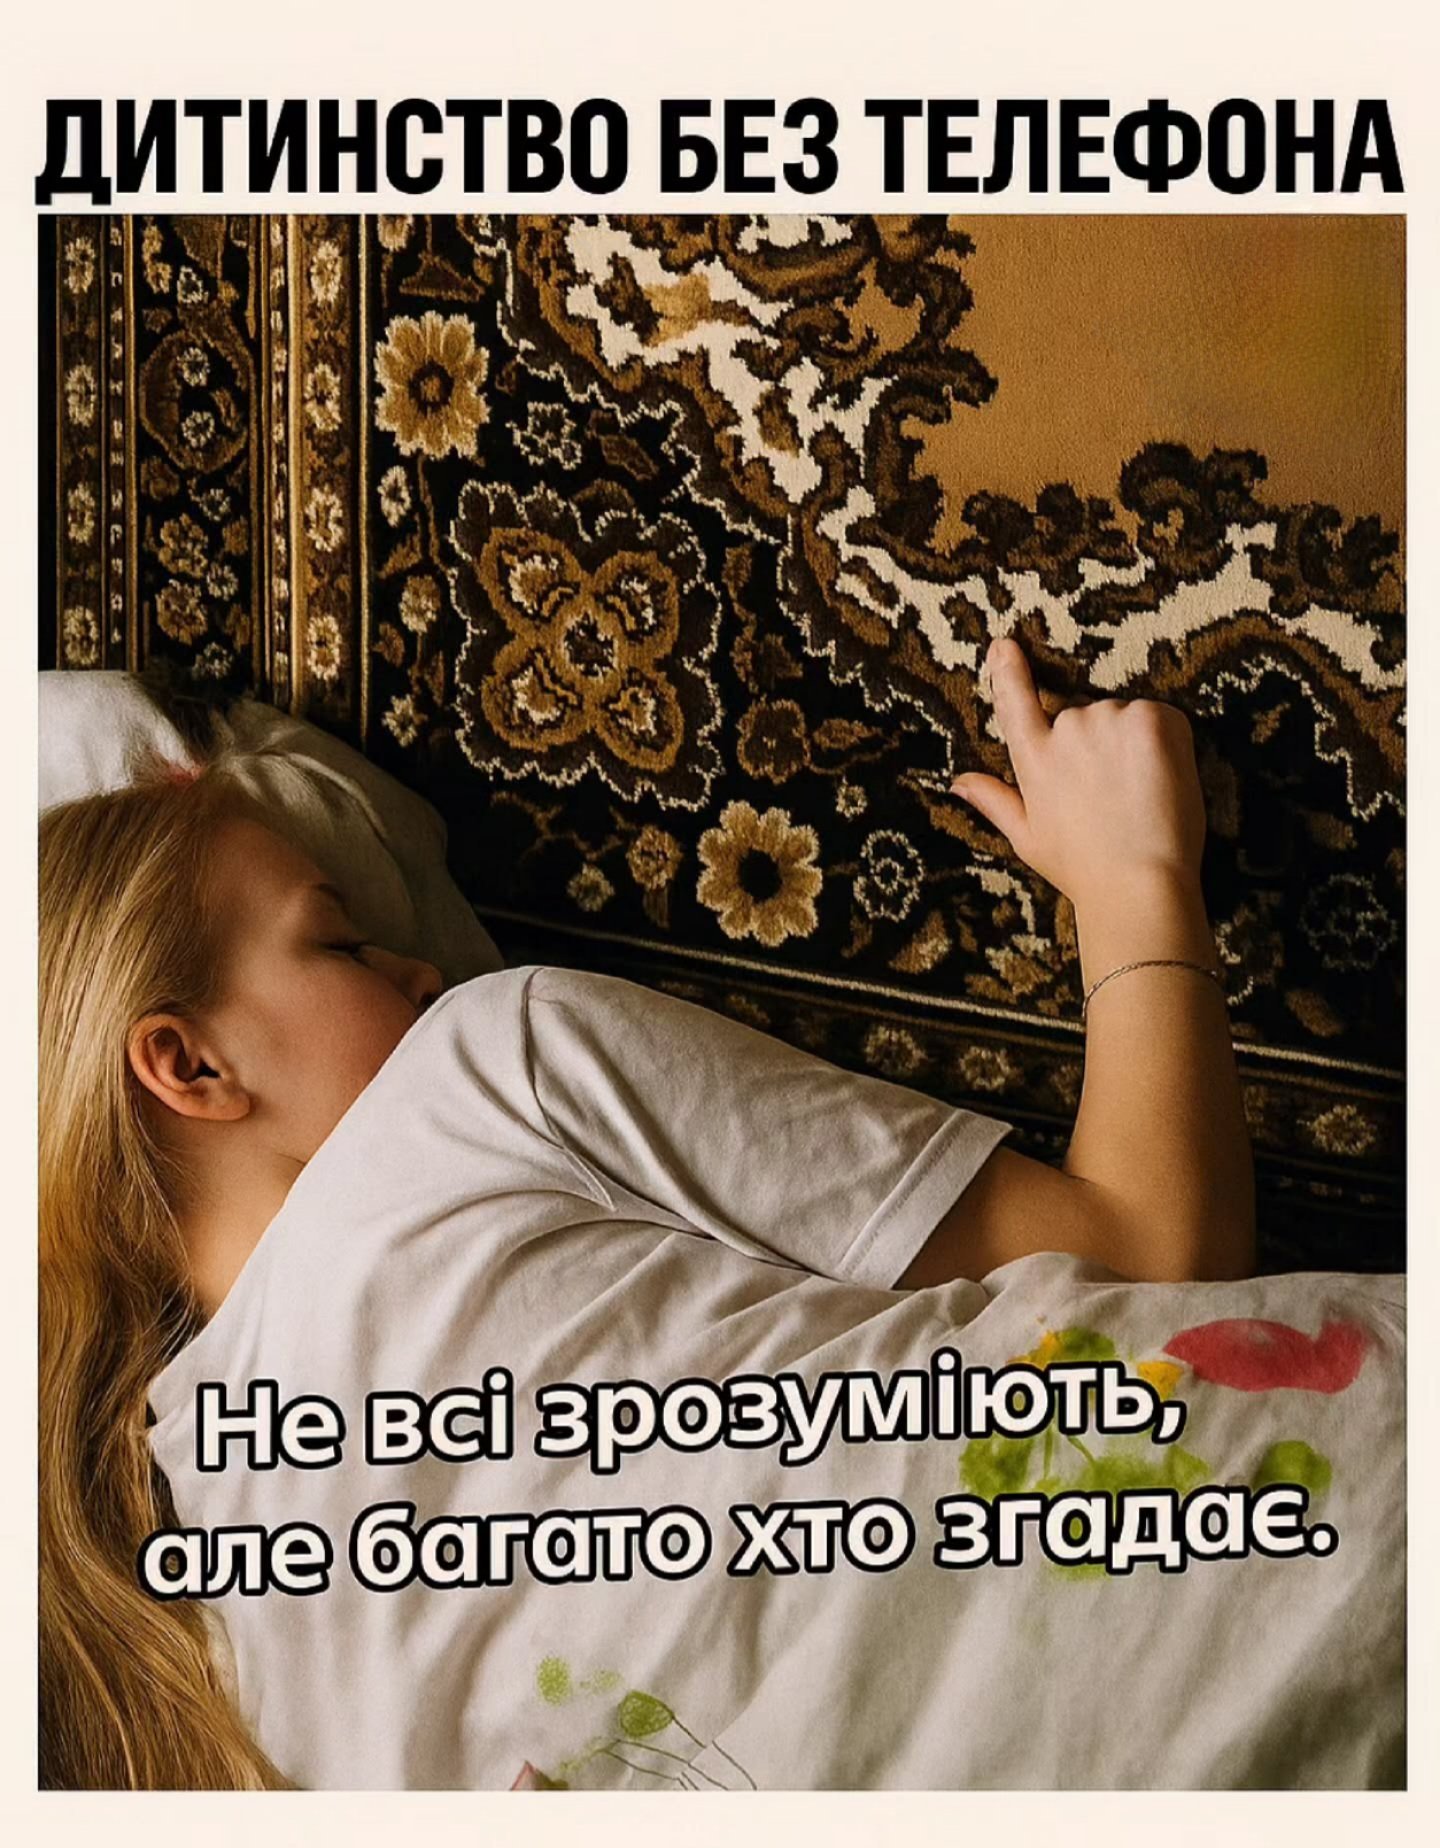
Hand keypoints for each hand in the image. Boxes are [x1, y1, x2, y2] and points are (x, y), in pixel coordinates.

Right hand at [952, 637, 1206, 916]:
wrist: (1138, 883)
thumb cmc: (1083, 868)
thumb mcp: (1028, 838)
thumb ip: (994, 800)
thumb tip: (957, 782)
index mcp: (1033, 758)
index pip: (1016, 702)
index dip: (1008, 671)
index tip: (1003, 645)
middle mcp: (1065, 729)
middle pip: (1085, 717)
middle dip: (1102, 745)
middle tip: (1115, 797)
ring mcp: (1108, 719)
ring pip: (1125, 718)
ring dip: (1134, 744)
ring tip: (1140, 796)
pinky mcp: (1150, 719)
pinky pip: (1160, 718)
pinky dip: (1166, 743)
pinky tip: (1161, 781)